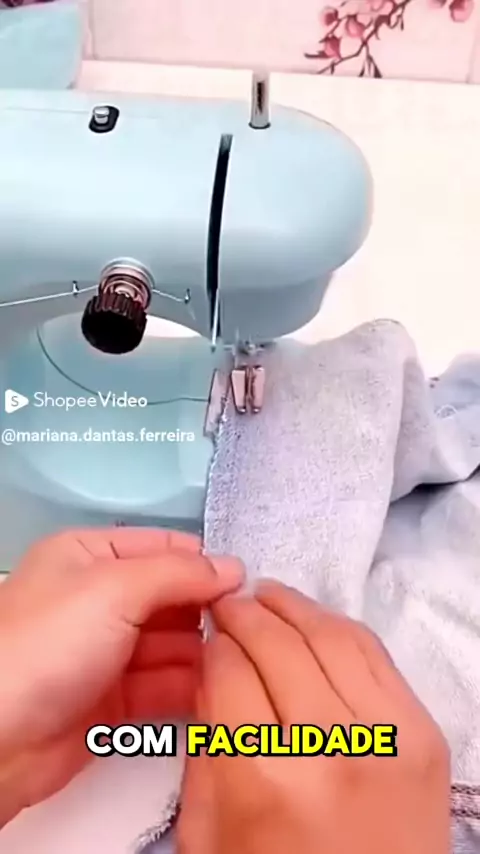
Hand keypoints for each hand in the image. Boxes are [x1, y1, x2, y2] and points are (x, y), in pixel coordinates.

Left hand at [0, 528, 242, 822]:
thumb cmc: (49, 645)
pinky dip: (192, 686)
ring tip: (247, 659)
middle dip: (209, 610)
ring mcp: (106, 651)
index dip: (205, 563)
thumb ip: (178, 574)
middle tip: (255, 627)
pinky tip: (226, 687)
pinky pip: (164, 685)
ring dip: (206, 651)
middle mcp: (99, 599)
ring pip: (172, 644)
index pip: (161, 548)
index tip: (250, 584)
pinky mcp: (114, 701)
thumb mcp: (113, 589)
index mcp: (88, 557)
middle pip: (170, 597)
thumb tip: (234, 568)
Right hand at [178, 580, 449, 853]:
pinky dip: (339, 626)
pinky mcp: (423, 733)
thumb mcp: (209, 832)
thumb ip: (204, 747)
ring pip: (330, 634)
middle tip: (229, 603)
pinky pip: (375, 653)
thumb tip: (212, 670)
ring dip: (292, 605)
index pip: (228, 670)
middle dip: (245, 612)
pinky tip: (314, 621)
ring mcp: (386, 736)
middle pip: (277, 643)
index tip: (207, 633)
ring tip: (267, 595)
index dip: (213, 642)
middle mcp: (328, 748)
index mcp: (263, 780)